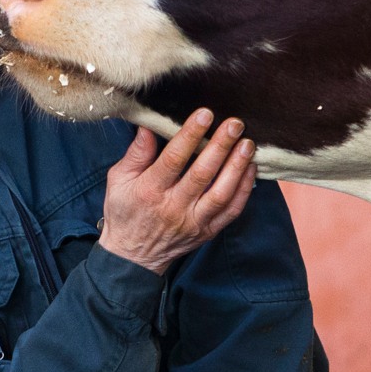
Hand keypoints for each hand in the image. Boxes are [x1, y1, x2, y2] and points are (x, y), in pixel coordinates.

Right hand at [99, 109, 257, 274]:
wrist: (134, 258)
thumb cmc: (125, 212)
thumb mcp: (119, 181)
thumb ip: (135, 154)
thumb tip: (148, 126)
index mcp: (149, 191)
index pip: (173, 159)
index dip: (190, 135)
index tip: (205, 114)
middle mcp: (174, 208)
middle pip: (202, 174)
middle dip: (220, 146)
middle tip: (235, 123)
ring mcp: (194, 222)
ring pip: (221, 194)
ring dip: (237, 167)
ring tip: (247, 143)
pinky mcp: (208, 231)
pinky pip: (231, 211)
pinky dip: (245, 190)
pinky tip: (251, 168)